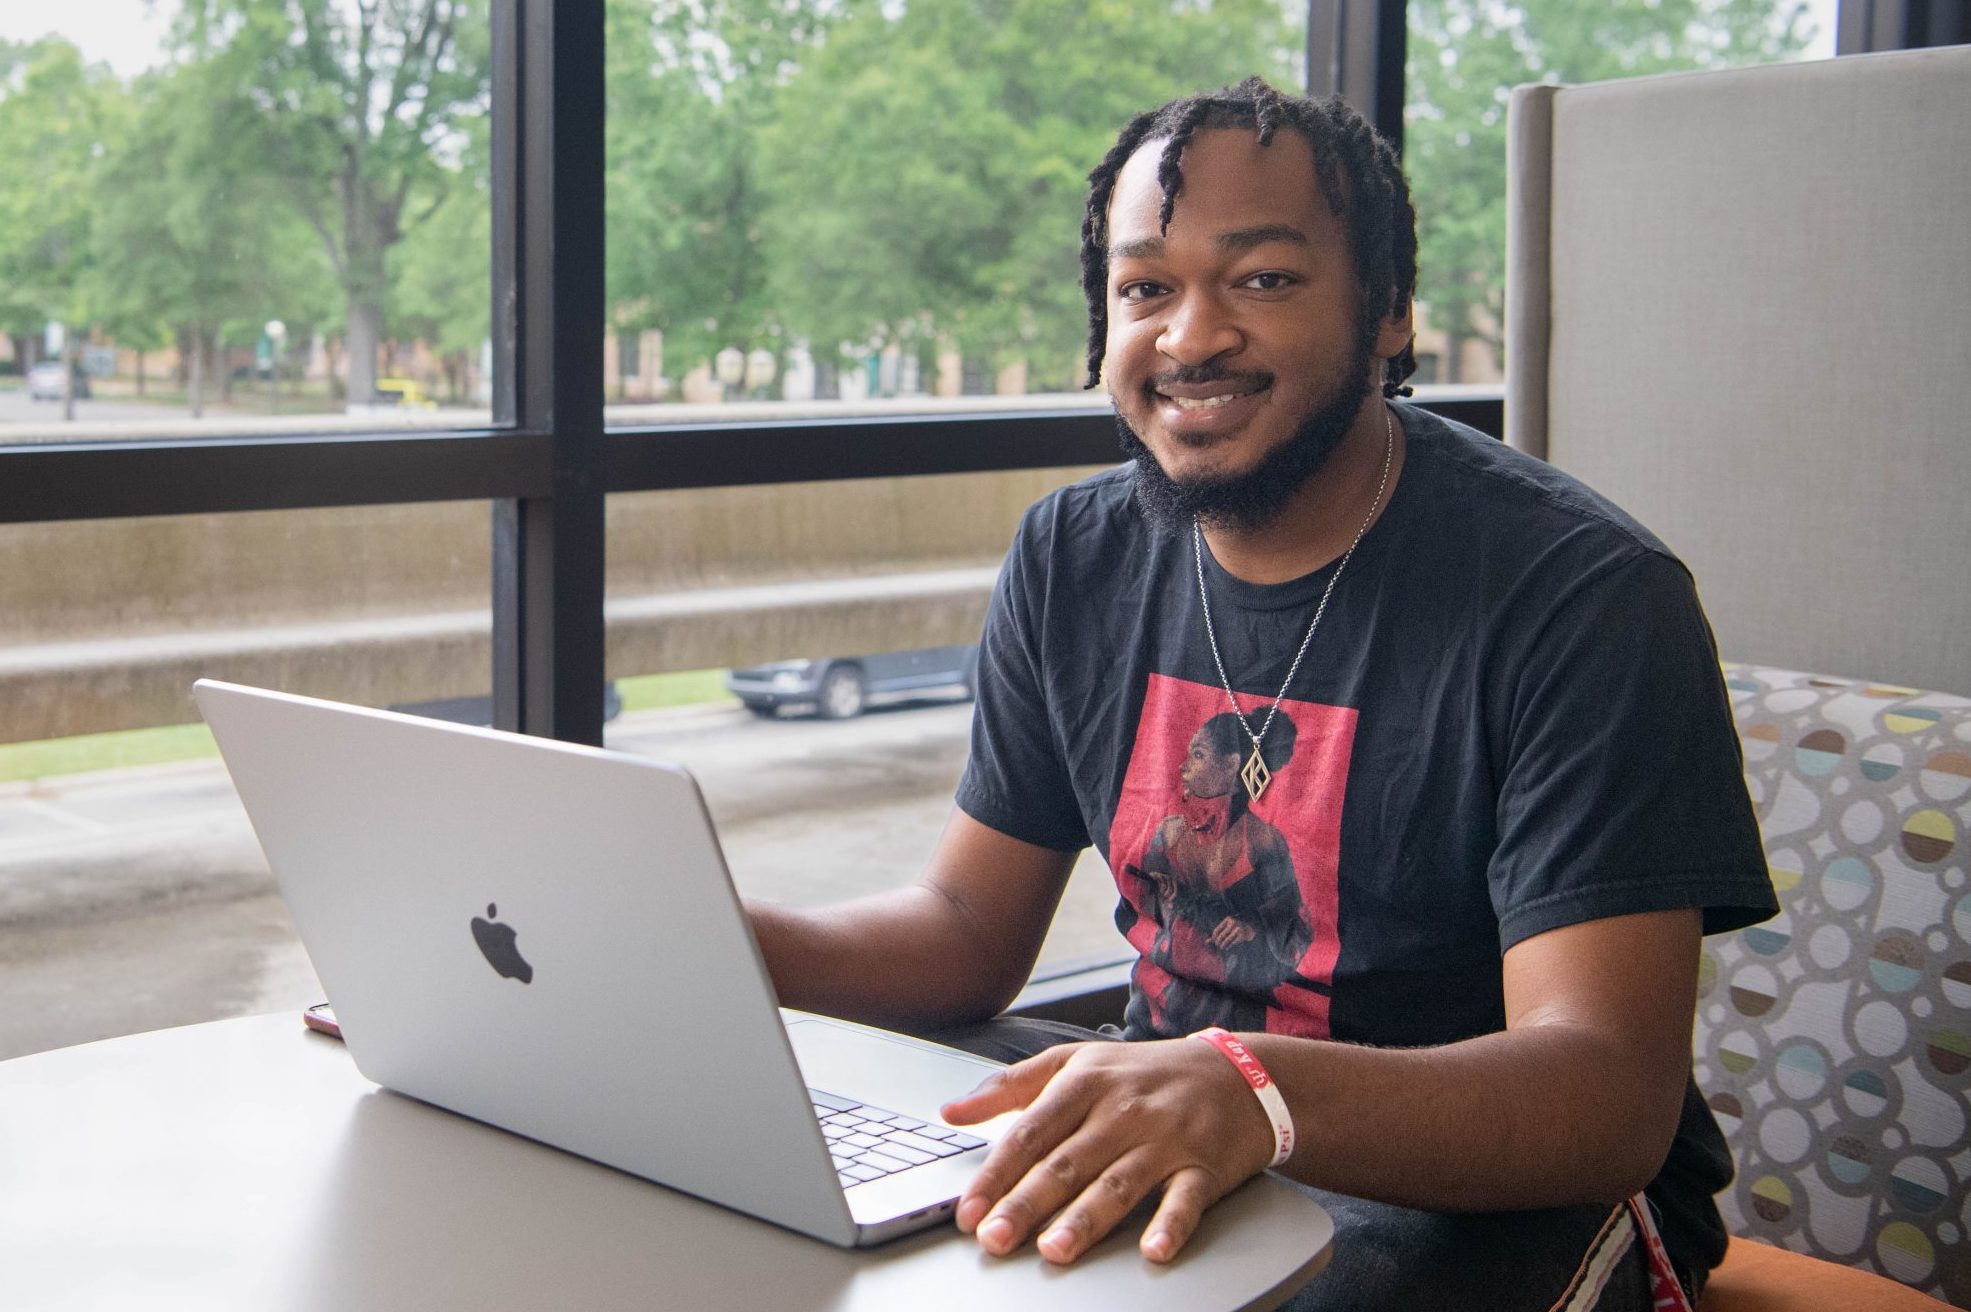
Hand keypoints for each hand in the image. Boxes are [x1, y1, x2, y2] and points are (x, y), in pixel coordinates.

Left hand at [939, 1038, 1276, 1264]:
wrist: (1236, 1074)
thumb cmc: (1144, 1074)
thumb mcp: (1076, 1064)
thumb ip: (1012, 1086)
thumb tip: (951, 1111)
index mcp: (1085, 1083)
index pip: (1031, 1132)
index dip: (996, 1173)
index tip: (969, 1209)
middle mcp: (1122, 1110)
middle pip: (1067, 1162)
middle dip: (1027, 1203)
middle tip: (994, 1238)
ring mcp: (1165, 1139)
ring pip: (1118, 1183)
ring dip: (1085, 1219)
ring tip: (1054, 1249)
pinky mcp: (1204, 1166)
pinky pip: (1185, 1199)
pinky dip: (1170, 1225)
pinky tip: (1152, 1250)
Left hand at [1209, 915, 1255, 949]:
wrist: (1248, 930)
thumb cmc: (1233, 930)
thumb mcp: (1225, 929)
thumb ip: (1216, 934)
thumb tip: (1206, 942)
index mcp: (1228, 920)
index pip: (1217, 929)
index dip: (1214, 936)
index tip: (1214, 941)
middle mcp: (1233, 923)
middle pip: (1222, 934)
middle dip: (1218, 941)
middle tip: (1217, 945)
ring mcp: (1238, 928)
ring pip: (1228, 939)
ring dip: (1223, 944)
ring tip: (1221, 947)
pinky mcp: (1242, 935)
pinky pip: (1233, 941)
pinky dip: (1229, 945)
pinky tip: (1227, 947)